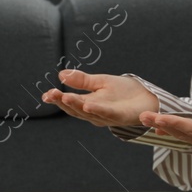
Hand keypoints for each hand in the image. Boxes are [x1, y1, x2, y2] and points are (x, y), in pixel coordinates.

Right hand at [41, 69, 159, 127]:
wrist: (147, 97)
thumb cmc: (123, 92)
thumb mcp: (99, 82)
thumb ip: (81, 80)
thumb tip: (61, 74)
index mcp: (88, 104)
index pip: (69, 103)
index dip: (57, 100)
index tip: (45, 95)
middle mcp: (94, 113)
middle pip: (75, 109)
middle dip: (63, 102)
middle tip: (51, 94)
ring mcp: (106, 116)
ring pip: (88, 112)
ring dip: (76, 106)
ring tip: (65, 98)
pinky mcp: (120, 116)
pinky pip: (107, 114)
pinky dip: (97, 110)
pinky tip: (88, 105)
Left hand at [139, 104, 191, 152]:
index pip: (191, 129)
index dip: (173, 124)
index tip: (156, 118)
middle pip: (182, 133)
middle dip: (162, 125)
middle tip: (142, 116)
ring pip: (183, 135)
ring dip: (165, 127)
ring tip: (147, 120)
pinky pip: (188, 136)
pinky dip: (174, 130)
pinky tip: (162, 128)